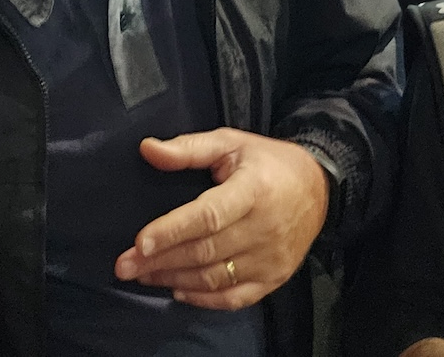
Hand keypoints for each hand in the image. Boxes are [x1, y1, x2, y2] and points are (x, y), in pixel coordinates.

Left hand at [113, 127, 328, 310]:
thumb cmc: (267, 162)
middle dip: (160, 261)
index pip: (209, 216)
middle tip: (123, 266)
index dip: (173, 230)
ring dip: (174, 279)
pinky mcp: (275, 277)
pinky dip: (204, 300)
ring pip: (215, 278)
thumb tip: (147, 149)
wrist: (319, 188)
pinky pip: (235, 298)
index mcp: (253, 191)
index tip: (140, 242)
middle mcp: (264, 228)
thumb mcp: (231, 142)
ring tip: (142, 276)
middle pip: (205, 251)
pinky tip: (178, 292)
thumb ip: (189, 148)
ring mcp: (271, 258)